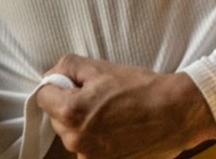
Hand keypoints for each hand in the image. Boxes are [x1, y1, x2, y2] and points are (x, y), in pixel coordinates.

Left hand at [34, 54, 215, 157]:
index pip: (42, 97)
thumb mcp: (101, 67)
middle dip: (69, 104)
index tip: (74, 82)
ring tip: (111, 111)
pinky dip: (96, 137)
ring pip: (72, 134)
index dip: (57, 84)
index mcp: (71, 112)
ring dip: (83, 122)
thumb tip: (52, 76)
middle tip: (98, 93)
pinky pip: (88, 147)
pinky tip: (117, 126)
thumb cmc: (139, 88)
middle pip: (56, 118)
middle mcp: (76, 141)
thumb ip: (68, 66)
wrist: (173, 113)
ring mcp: (89, 158)